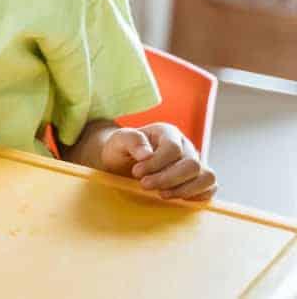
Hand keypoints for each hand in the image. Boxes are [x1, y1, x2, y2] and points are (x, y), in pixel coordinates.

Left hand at [100, 123, 216, 200]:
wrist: (121, 163)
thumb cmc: (121, 150)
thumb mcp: (118, 141)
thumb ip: (131, 141)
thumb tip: (146, 155)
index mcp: (167, 132)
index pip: (173, 148)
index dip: (156, 163)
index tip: (136, 173)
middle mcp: (185, 146)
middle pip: (191, 164)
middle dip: (167, 179)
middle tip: (145, 185)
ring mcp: (194, 162)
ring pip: (206, 177)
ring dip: (184, 190)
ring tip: (161, 194)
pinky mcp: (197, 179)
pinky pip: (210, 188)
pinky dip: (197, 196)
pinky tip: (175, 197)